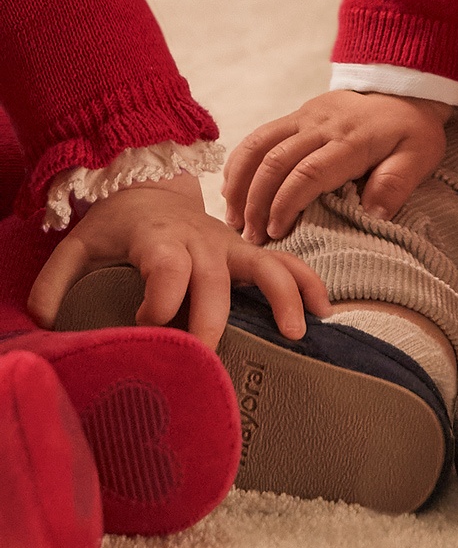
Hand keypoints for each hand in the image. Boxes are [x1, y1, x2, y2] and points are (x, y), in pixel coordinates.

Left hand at [27, 172, 330, 348]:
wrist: (150, 188)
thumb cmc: (116, 227)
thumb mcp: (77, 245)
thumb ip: (56, 281)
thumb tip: (44, 321)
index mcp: (159, 239)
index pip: (165, 266)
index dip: (161, 297)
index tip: (150, 326)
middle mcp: (201, 242)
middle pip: (214, 280)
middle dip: (213, 319)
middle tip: (208, 358)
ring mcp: (231, 247)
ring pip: (265, 266)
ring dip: (282, 298)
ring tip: (296, 334)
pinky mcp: (248, 253)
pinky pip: (286, 264)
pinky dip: (307, 285)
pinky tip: (323, 314)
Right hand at [223, 90, 452, 244]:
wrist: (405, 90)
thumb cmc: (411, 133)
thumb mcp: (419, 157)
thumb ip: (396, 184)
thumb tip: (372, 216)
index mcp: (352, 139)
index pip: (309, 172)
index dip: (286, 204)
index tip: (276, 234)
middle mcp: (323, 124)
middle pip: (276, 161)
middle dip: (257, 202)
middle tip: (250, 238)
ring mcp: (306, 115)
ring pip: (259, 144)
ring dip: (241, 183)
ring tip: (234, 220)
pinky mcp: (296, 114)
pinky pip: (259, 135)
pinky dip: (240, 162)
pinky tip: (232, 191)